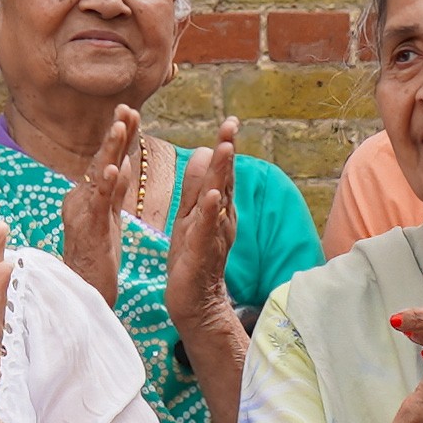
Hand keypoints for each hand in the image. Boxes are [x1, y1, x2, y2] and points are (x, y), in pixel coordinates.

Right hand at [56, 104, 141, 305]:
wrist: (84, 292)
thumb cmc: (96, 258)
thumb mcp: (108, 217)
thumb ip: (115, 189)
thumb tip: (124, 160)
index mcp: (88, 195)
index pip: (107, 159)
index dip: (120, 135)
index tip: (131, 109)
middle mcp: (80, 199)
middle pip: (101, 160)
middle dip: (115, 133)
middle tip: (126, 108)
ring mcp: (82, 214)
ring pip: (98, 176)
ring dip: (110, 150)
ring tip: (120, 126)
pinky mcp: (88, 231)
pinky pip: (98, 204)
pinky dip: (106, 185)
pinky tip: (115, 168)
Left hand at [164, 126, 244, 351]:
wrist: (194, 302)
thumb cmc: (192, 258)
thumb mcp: (191, 216)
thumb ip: (197, 186)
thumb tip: (206, 153)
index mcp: (216, 208)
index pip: (222, 172)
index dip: (225, 146)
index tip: (230, 121)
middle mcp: (220, 218)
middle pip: (226, 179)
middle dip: (228, 150)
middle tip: (231, 124)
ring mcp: (214, 234)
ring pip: (219, 199)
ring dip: (223, 174)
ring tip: (225, 149)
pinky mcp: (202, 252)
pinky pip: (208, 229)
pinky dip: (211, 212)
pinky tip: (213, 197)